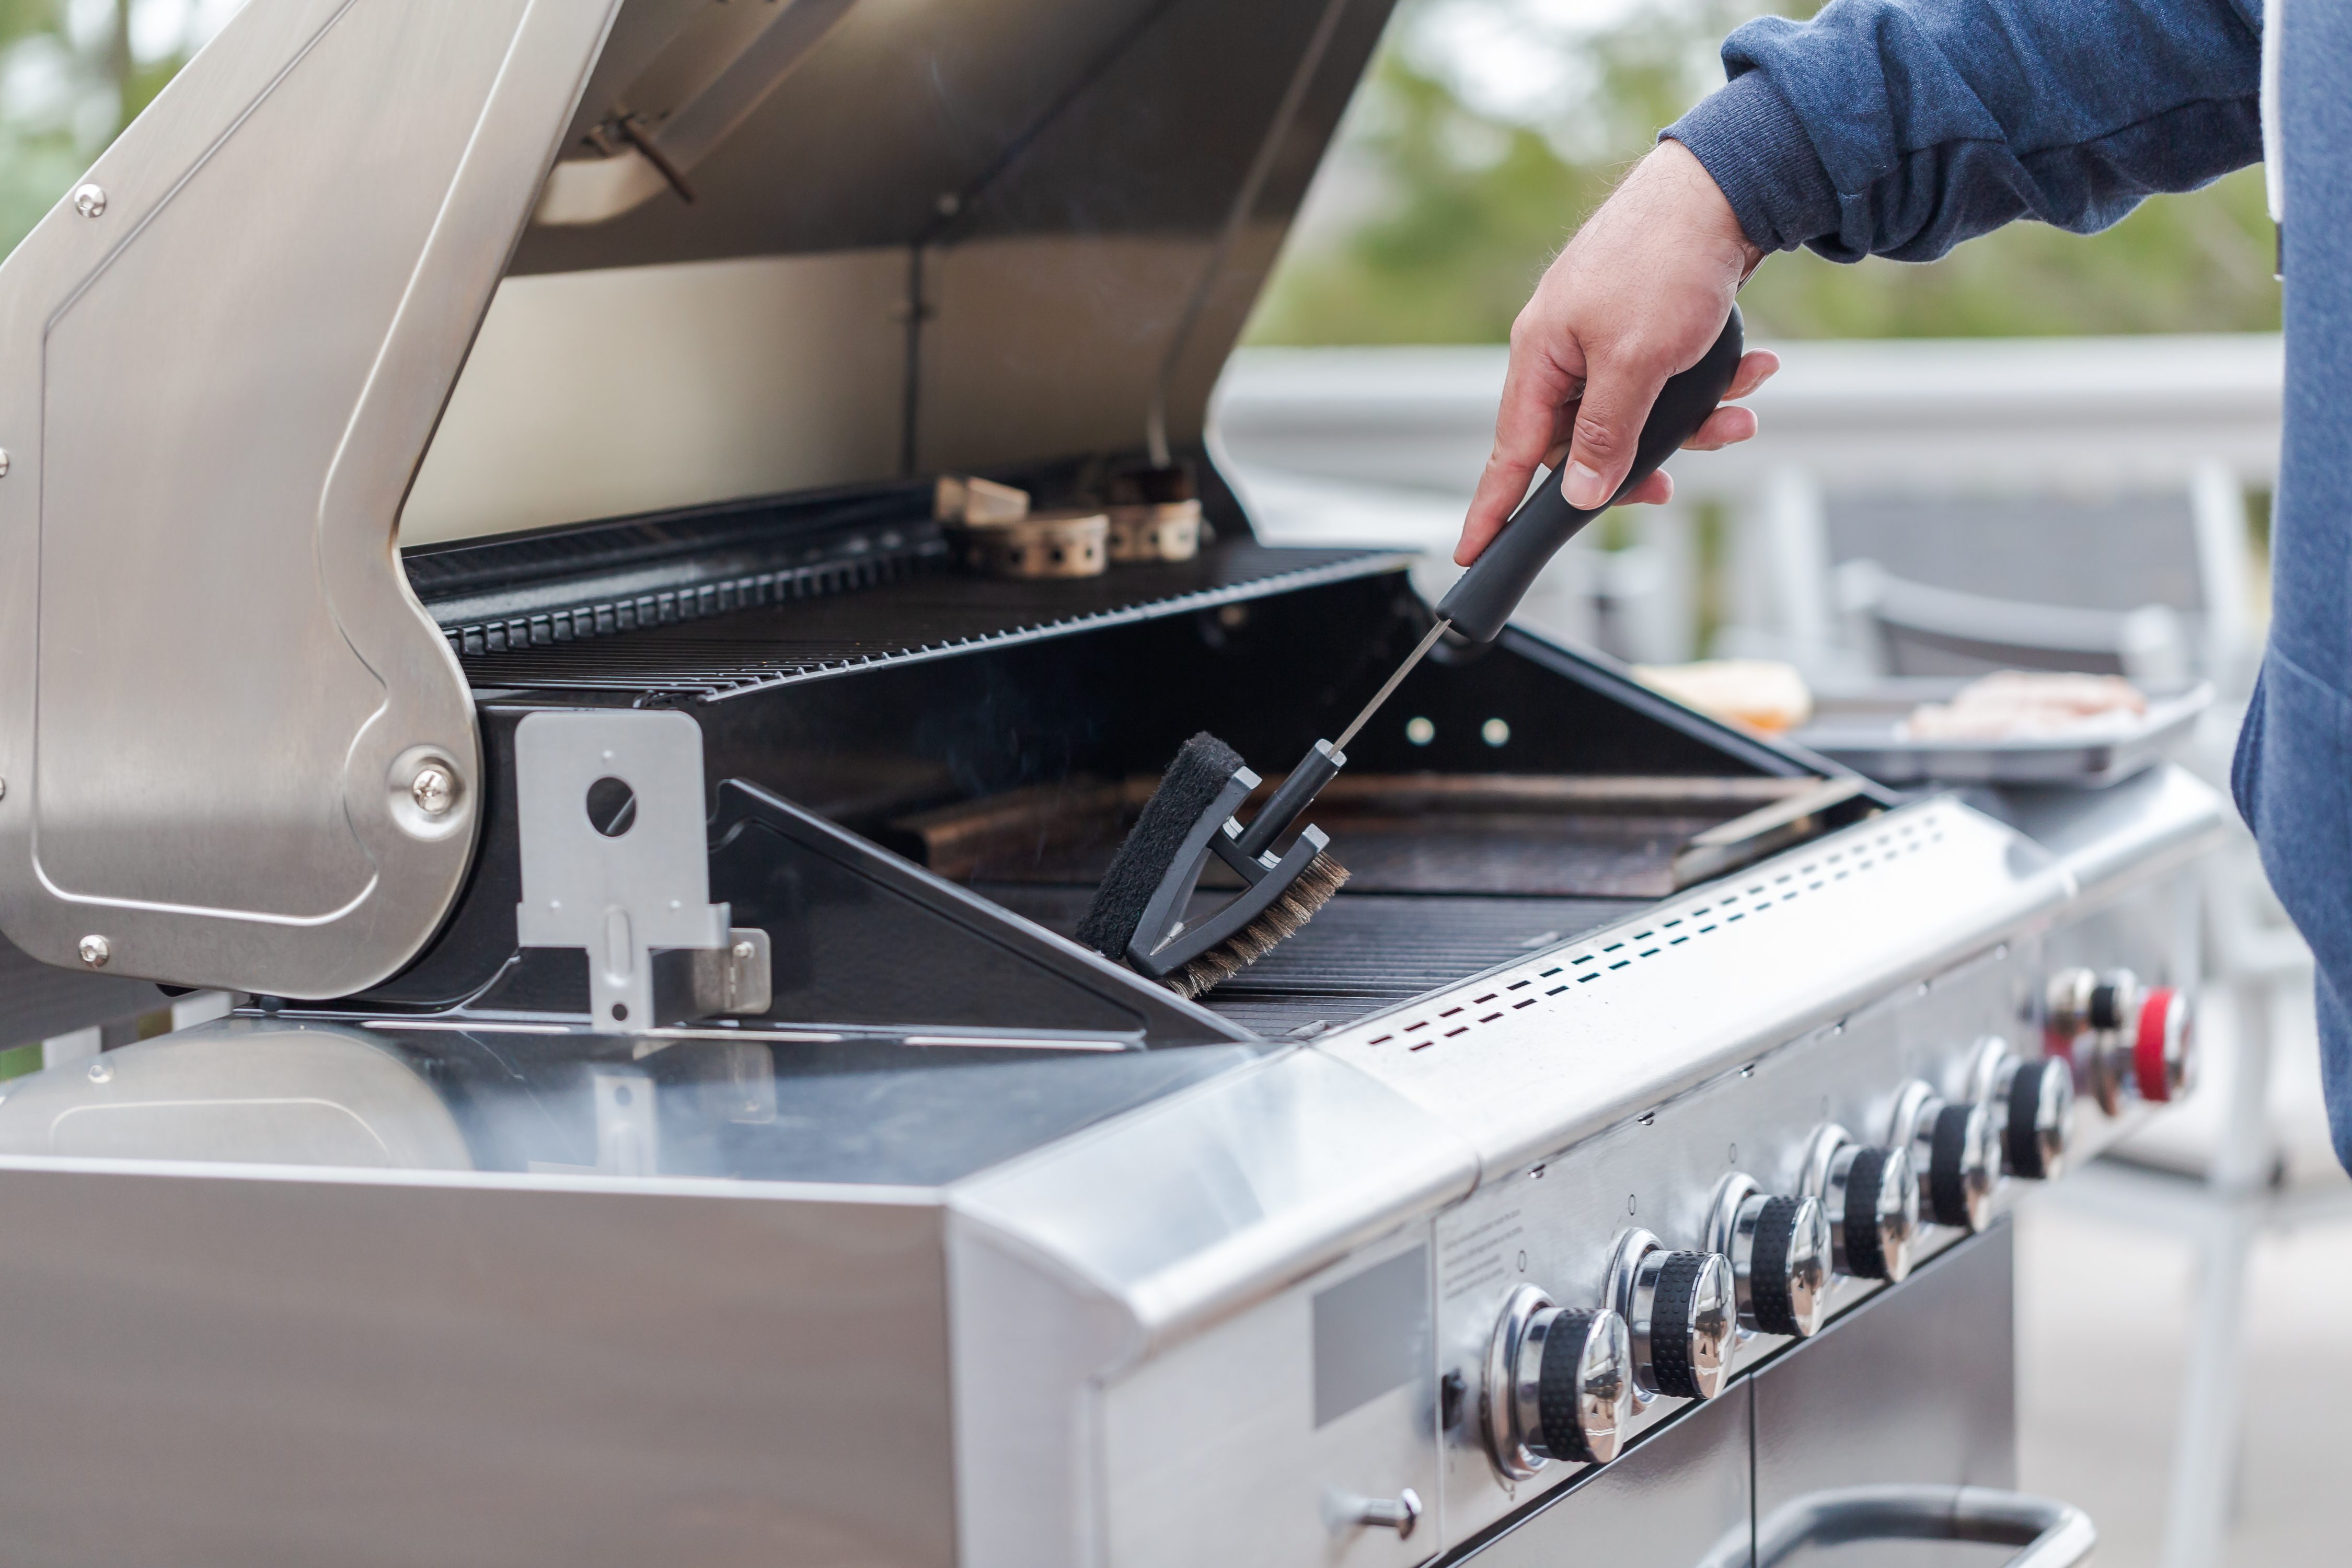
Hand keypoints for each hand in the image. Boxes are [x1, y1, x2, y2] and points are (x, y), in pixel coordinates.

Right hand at [1455, 140, 1778, 566]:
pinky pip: (1666, 380)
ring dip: (1691, 422)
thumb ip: (1604, 435)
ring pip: (1636, 413)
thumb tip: (1579, 492)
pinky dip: (1708, 384)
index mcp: (1542, 355)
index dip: (1492, 509)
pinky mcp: (1645, 322)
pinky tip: (1751, 369)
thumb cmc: (1666, 260)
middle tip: (1669, 487)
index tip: (1471, 554)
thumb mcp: (1634, 362)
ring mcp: (1604, 334)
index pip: (1510, 453)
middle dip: (1639, 462)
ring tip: (1737, 413)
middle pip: (1583, 441)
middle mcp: (1565, 348)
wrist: (1724, 185)